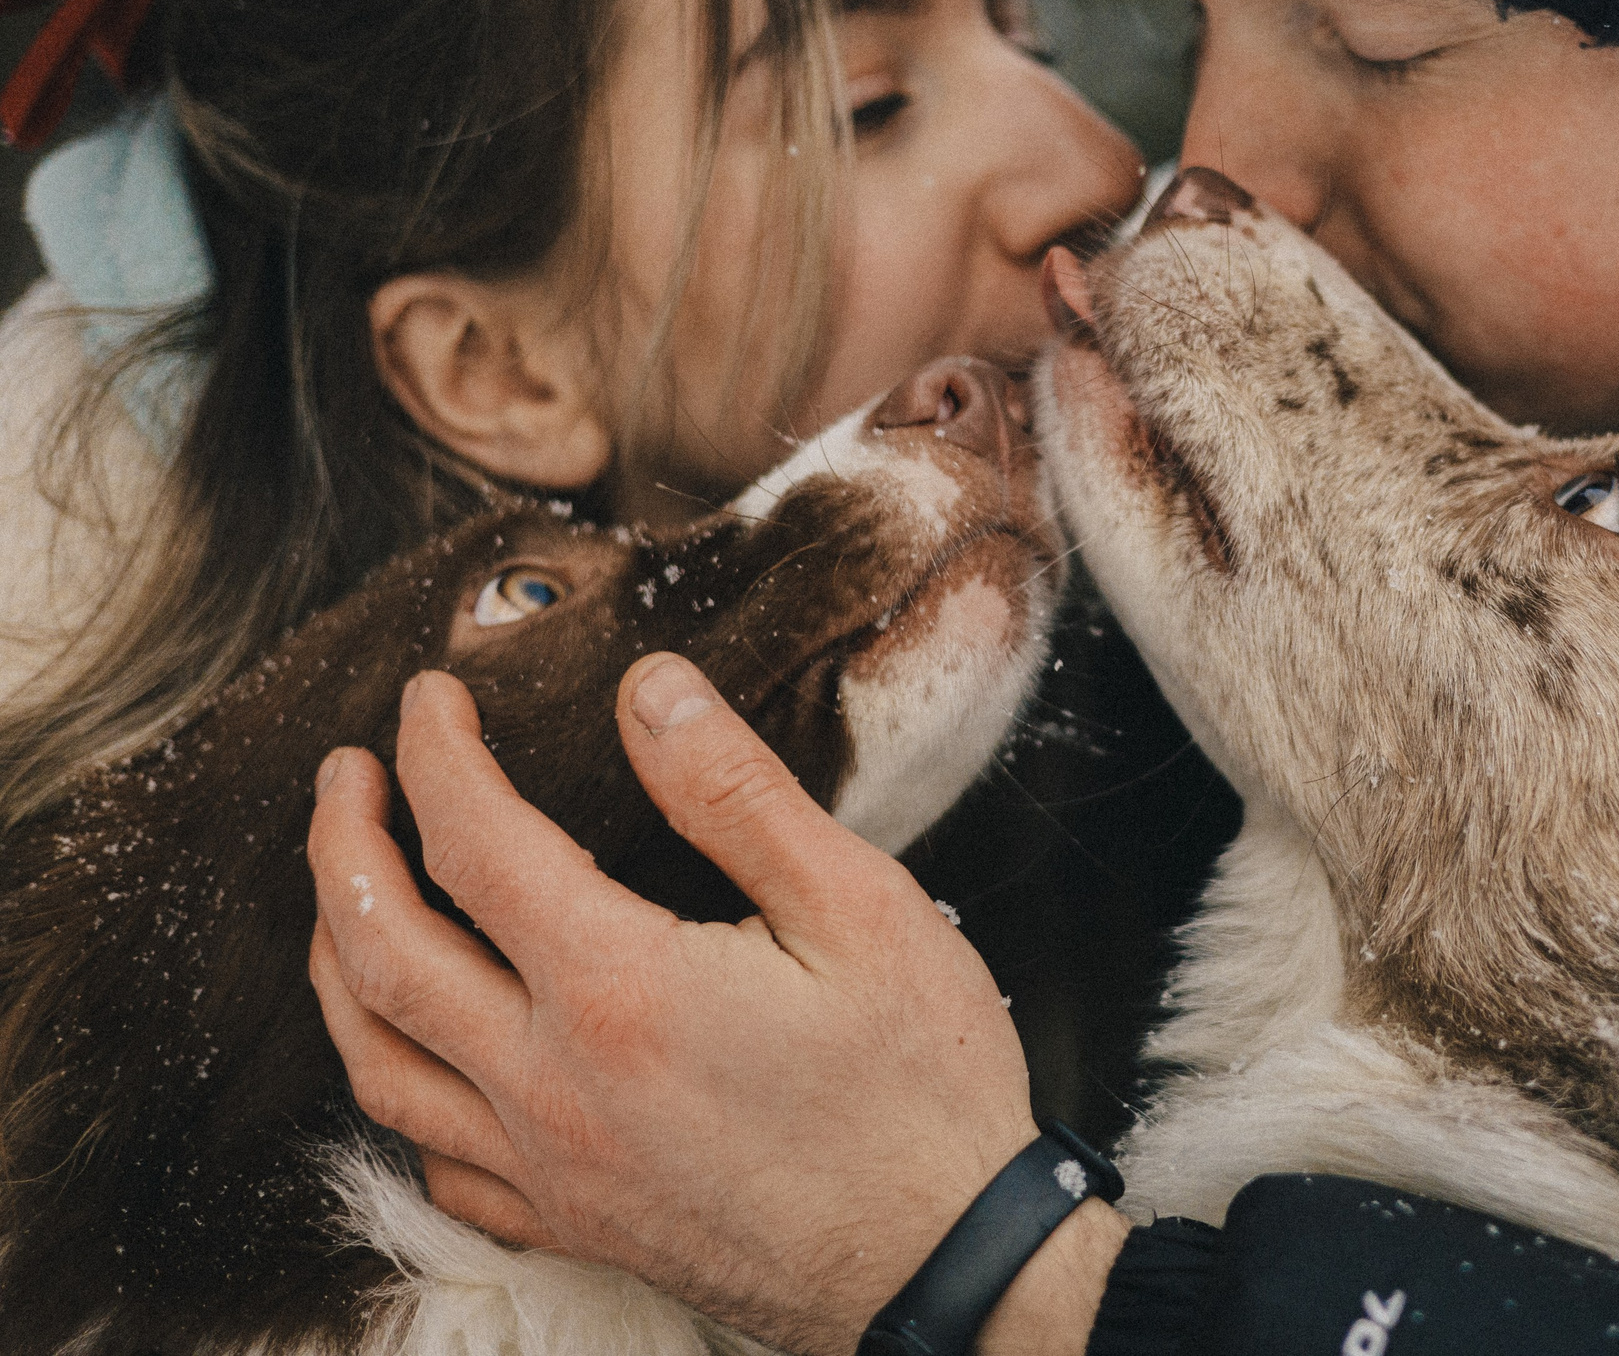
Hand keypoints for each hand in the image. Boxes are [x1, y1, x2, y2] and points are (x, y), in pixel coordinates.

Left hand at [306, 657, 1124, 1355]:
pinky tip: (422, 1048)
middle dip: (342, 845)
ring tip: (345, 894)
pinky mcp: (571, 1224)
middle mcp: (552, 1084)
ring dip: (338, 960)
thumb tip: (650, 690)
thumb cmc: (920, 1085)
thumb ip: (737, 793)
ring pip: (375, 1062)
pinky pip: (431, 1159)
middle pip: (380, 949)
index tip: (430, 698)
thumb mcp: (859, 906)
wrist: (947, 1262)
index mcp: (618, 989)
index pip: (474, 842)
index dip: (437, 754)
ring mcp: (550, 1167)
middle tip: (344, 774)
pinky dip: (398, 1084)